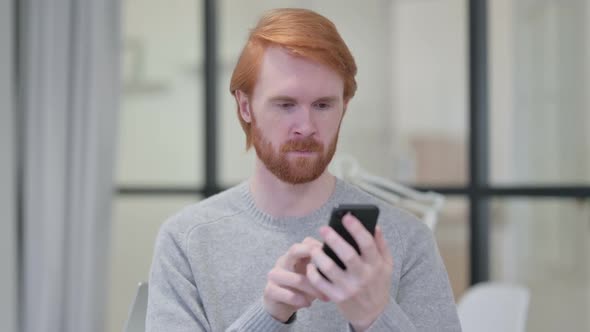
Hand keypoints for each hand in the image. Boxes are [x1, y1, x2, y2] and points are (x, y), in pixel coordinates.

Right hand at [263, 237, 327, 322]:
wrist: (279, 305)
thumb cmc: (301, 288)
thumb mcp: (312, 276)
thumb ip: (322, 267)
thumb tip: (345, 262)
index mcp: (295, 255)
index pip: (306, 242)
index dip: (320, 247)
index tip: (335, 257)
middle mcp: (284, 261)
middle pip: (294, 250)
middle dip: (313, 259)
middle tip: (329, 272)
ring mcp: (275, 275)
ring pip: (294, 278)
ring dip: (311, 288)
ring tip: (325, 297)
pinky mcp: (270, 290)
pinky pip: (284, 293)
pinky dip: (298, 299)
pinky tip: (307, 304)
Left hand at [307, 214, 393, 330]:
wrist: (373, 314)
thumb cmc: (378, 284)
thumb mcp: (386, 265)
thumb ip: (381, 245)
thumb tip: (375, 226)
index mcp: (376, 265)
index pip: (367, 243)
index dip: (357, 228)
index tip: (346, 217)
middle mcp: (363, 276)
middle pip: (347, 254)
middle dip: (334, 239)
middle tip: (323, 227)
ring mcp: (349, 288)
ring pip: (329, 268)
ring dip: (319, 255)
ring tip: (314, 247)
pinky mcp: (337, 297)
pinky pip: (320, 283)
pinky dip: (313, 272)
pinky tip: (311, 264)